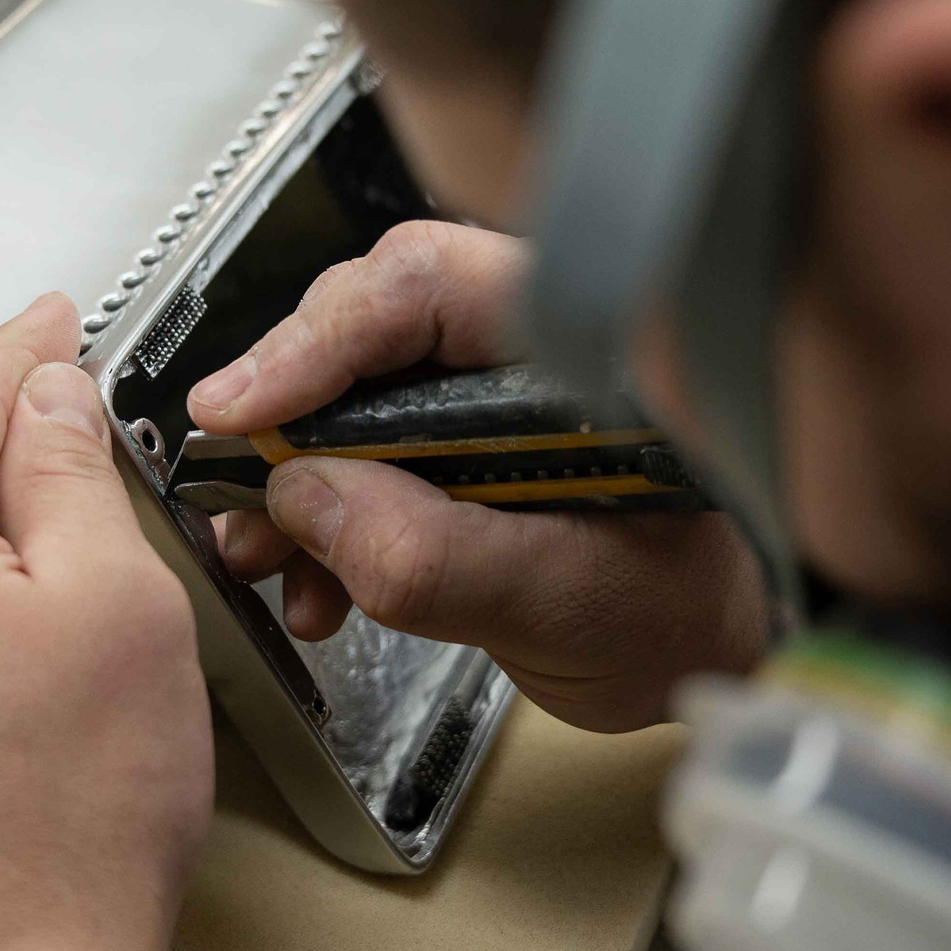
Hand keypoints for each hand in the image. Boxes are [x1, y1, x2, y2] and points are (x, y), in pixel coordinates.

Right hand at [186, 220, 769, 731]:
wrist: (713, 666)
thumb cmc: (682, 616)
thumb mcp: (563, 601)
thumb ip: (434, 556)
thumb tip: (306, 499)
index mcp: (583, 341)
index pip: (426, 285)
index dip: (316, 339)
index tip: (240, 411)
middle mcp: (529, 342)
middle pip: (371, 331)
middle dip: (289, 420)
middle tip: (237, 499)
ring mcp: (488, 391)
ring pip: (353, 395)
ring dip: (293, 482)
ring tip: (263, 561)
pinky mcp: (460, 443)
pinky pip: (364, 453)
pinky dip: (322, 517)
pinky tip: (314, 584)